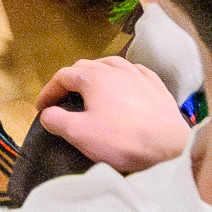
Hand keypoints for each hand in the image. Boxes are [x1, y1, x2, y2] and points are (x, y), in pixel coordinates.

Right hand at [35, 54, 191, 171]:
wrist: (170, 146)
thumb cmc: (122, 139)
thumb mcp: (80, 134)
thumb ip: (56, 121)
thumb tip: (47, 113)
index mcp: (93, 76)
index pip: (62, 76)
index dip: (48, 91)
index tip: (41, 107)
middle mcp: (115, 68)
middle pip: (85, 67)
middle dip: (70, 81)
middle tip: (62, 100)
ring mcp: (139, 75)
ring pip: (111, 65)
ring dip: (96, 75)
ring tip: (91, 89)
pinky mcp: (157, 86)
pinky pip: (134, 73)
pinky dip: (122, 77)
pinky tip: (124, 85)